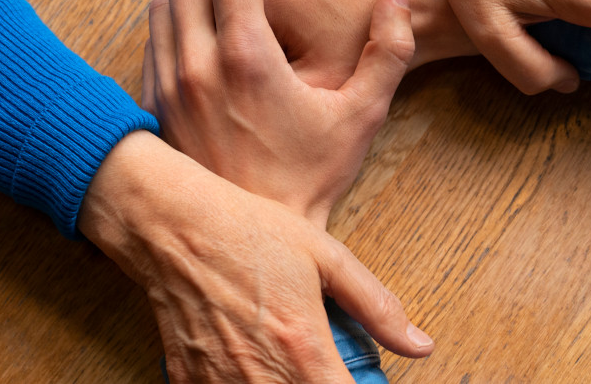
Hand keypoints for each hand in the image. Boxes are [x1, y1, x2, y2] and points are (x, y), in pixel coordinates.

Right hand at [81, 132, 434, 383]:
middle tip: (326, 368)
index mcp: (303, 347)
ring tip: (292, 364)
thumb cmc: (246, 230)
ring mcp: (221, 382)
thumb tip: (419, 344)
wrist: (170, 223)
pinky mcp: (189, 381)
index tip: (361, 383)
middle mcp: (261, 375)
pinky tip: (256, 365)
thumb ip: (376, 306)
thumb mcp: (325, 256)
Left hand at [144, 0, 415, 225]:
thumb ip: (387, 49)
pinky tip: (202, 27)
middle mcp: (198, 66)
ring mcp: (170, 88)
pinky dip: (173, 18)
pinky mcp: (157, 107)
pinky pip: (152, 41)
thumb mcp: (363, 114)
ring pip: (161, 4)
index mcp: (248, 57)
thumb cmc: (312, 177)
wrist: (258, 237)